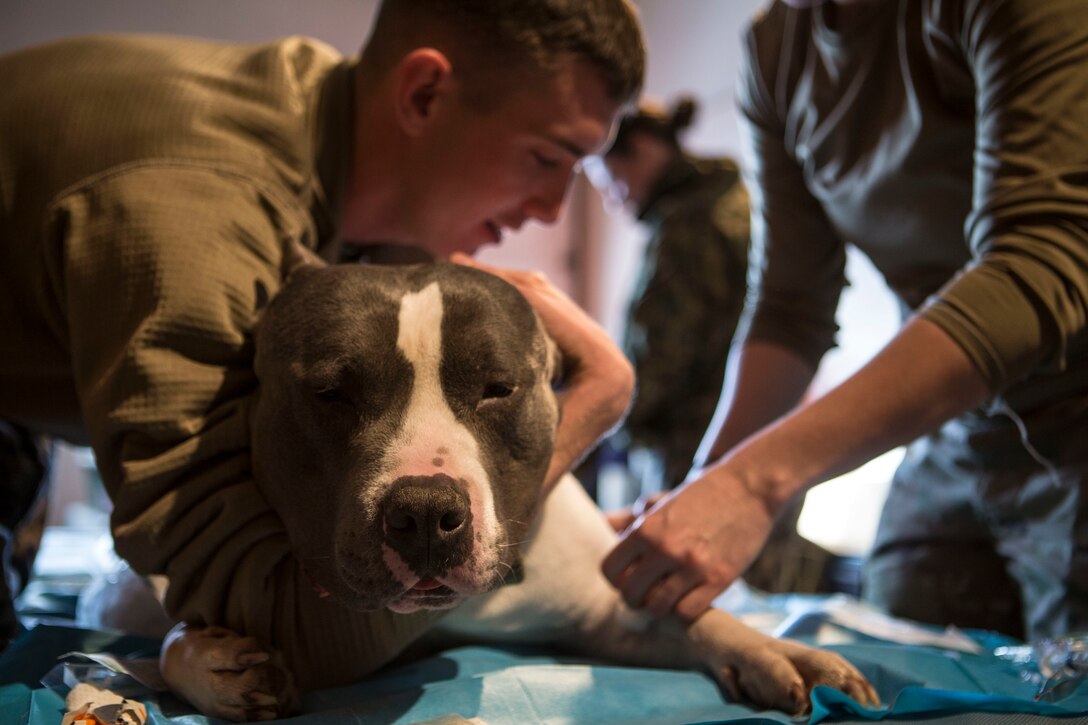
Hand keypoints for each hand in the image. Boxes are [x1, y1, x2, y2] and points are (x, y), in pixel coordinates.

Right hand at [450, 254, 633, 491]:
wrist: (528, 504)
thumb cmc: (518, 487)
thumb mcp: (511, 456)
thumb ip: (502, 424)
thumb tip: (464, 386)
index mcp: (607, 379)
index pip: (549, 312)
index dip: (503, 288)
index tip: (458, 274)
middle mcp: (610, 362)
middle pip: (549, 300)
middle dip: (497, 279)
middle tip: (449, 266)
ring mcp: (597, 354)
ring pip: (545, 300)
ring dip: (498, 286)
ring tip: (451, 275)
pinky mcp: (580, 354)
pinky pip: (543, 312)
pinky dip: (506, 300)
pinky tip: (468, 294)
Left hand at [601, 469, 776, 621]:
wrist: (749, 487)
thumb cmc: (702, 496)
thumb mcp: (663, 504)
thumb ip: (633, 520)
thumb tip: (601, 523)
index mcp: (646, 528)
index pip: (610, 570)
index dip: (617, 579)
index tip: (629, 577)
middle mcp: (665, 547)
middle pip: (630, 593)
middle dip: (636, 597)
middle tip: (648, 592)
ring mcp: (691, 565)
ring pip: (657, 607)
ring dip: (659, 606)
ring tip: (668, 597)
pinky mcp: (718, 579)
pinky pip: (687, 612)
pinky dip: (684, 611)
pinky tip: (689, 599)